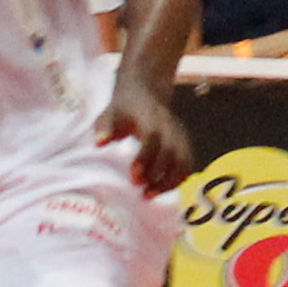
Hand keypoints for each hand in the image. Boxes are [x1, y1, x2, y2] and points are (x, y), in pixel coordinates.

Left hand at [97, 75, 196, 197]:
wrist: (145, 92)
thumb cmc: (124, 108)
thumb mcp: (110, 112)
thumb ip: (104, 126)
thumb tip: (99, 144)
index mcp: (151, 117)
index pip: (153, 139)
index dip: (145, 159)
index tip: (134, 178)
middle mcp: (170, 127)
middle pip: (172, 154)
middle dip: (159, 177)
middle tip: (142, 192)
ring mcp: (180, 136)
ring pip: (184, 162)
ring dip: (170, 182)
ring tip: (150, 194)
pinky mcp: (185, 144)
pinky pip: (188, 165)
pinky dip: (177, 180)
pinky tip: (160, 189)